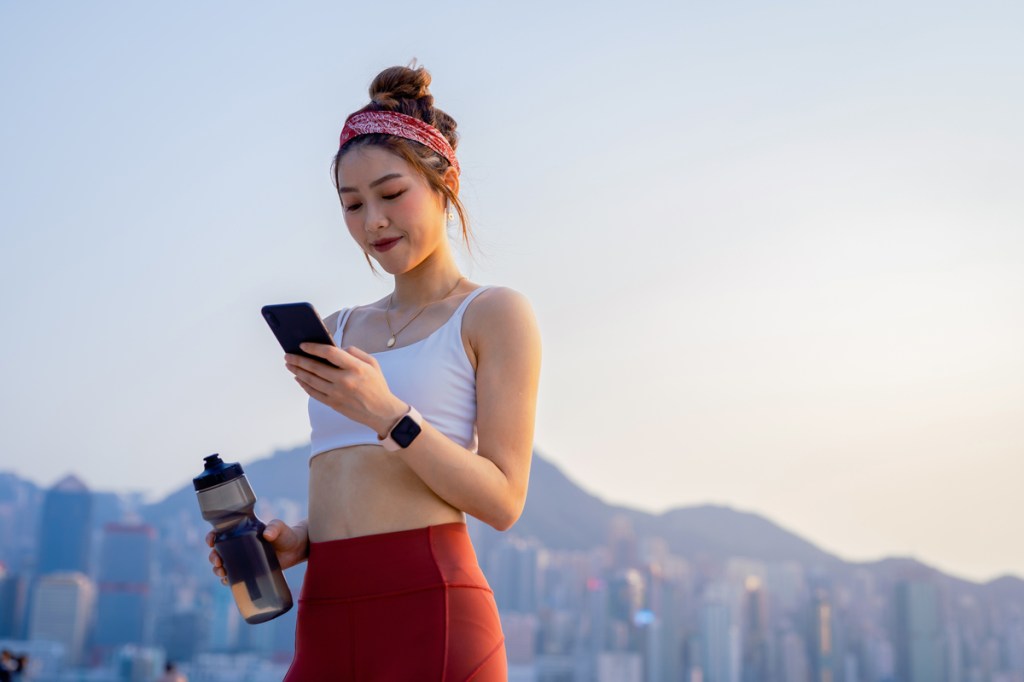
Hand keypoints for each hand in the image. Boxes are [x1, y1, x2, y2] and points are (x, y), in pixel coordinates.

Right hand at [205, 519, 308, 584]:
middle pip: (219, 552)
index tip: (211, 542)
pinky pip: (234, 577)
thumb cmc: (286, 534)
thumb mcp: (280, 528)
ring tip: (221, 572)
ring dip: (217, 569)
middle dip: (213, 557)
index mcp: (242, 533)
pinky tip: (226, 582)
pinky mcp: (251, 571)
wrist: (296, 549)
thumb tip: (267, 535)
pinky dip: (227, 580)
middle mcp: (240, 546)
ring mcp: (244, 560)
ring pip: (224, 565)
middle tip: (218, 561)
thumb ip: (275, 527)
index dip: (212, 537)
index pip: (221, 533)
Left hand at [285, 343, 406, 435]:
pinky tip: (299, 378)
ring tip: (289, 365)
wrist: (382, 412)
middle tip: (288, 355)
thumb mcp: (373, 364)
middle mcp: (345, 380)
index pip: (330, 353)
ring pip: (311, 380)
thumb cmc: (377, 386)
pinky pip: (314, 393)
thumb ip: (355, 353)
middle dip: (299, 360)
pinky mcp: (333, 403)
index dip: (314, 347)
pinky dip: (304, 385)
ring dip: (298, 371)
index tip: (303, 344)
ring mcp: (337, 394)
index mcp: (356, 368)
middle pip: (316, 367)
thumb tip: (337, 348)